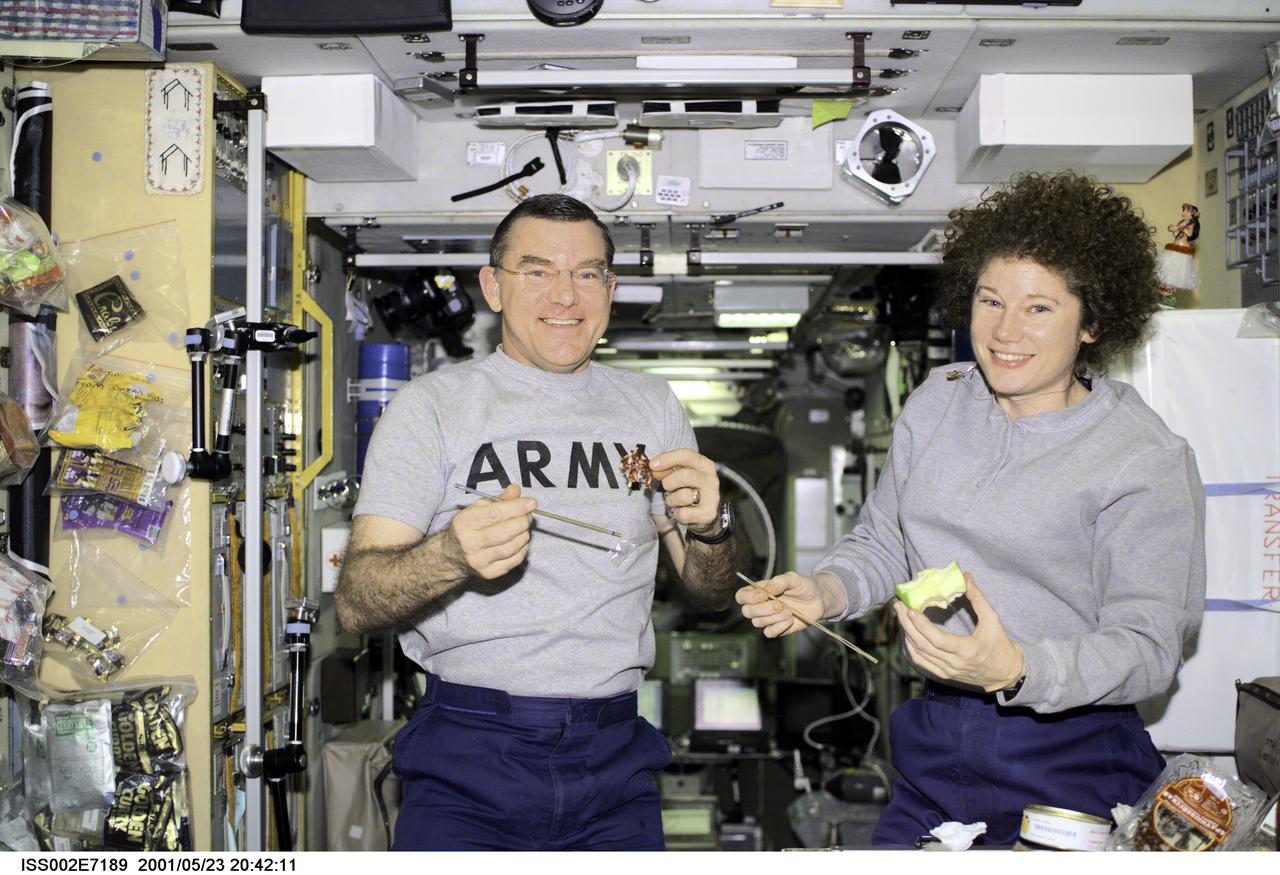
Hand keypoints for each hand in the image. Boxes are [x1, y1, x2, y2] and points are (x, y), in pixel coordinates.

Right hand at [448, 483, 536, 579]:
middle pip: (504, 533)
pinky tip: (520, 540)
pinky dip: (522, 548)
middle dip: (522, 521)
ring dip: (524, 534)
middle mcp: (469, 543)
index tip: (532, 502)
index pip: (494, 514)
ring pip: (511, 547)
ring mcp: (479, 561)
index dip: (516, 507)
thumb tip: (516, 491)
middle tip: (528, 514)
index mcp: (464, 523)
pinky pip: (514, 560)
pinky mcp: (488, 573)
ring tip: (524, 526)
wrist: (452, 556)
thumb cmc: (468, 527)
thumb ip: (499, 499)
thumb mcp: (477, 509)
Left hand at [650, 448, 719, 532]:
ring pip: (683, 496)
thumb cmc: (690, 490)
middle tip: (666, 487)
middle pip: (685, 475)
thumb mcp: (680, 475)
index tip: (652, 465)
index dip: (667, 458)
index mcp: (705, 465)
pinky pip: (683, 514)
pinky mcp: (708, 514)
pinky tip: (681, 512)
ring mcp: (712, 498)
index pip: (687, 455)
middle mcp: (711, 480)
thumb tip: (654, 467)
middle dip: (669, 482)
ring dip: (671, 500)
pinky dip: (677, 514)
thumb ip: (668, 469)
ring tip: (674, 501)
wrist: (704, 513)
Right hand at [735, 571, 846, 637]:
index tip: (764, 594)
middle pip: (747, 611)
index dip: (748, 597)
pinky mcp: (777, 629)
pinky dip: (779, 627)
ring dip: (774, 618)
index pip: (741, 596)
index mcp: (759, 591)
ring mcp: (768, 618)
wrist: (819, 599)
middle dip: (763, 609)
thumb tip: (766, 589)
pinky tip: (790, 620)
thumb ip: (779, 582)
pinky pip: (769, 633)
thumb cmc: (804, 586)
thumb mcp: (793, 578)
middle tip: (780, 605)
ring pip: (758, 623)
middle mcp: (760, 605)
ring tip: (789, 611)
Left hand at [894, 574, 1023, 691]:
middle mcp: (954, 663)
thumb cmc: (1000, 645)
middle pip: (923, 645)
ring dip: (907, 634)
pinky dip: (911, 647)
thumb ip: (978, 598)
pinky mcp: (944, 675)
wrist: (1006, 673)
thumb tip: (966, 576)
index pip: (938, 639)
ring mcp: (947, 671)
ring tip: (901, 615)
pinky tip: (907, 633)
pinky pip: (921, 662)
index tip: (910, 610)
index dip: (922, 626)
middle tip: (898, 606)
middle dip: (907, 625)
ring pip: (919, 654)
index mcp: (967, 651)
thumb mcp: (993, 620)